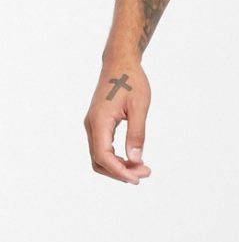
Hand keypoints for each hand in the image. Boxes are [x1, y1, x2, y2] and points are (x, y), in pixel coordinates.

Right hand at [83, 62, 152, 183]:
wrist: (120, 63)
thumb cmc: (131, 80)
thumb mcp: (140, 106)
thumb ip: (137, 133)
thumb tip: (135, 159)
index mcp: (99, 121)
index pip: (103, 155)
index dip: (119, 171)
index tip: (137, 178)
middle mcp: (91, 125)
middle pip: (99, 160)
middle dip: (120, 172)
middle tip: (144, 174)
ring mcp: (93, 125)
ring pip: (99, 156)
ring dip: (118, 166)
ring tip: (141, 169)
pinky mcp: (98, 124)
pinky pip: (103, 148)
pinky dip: (116, 158)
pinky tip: (132, 159)